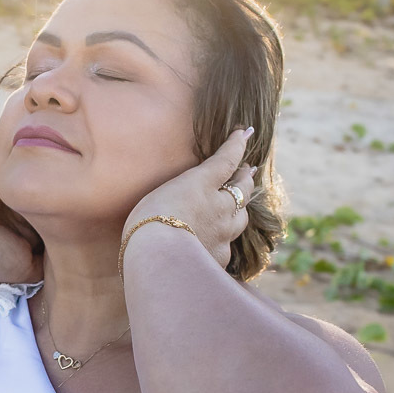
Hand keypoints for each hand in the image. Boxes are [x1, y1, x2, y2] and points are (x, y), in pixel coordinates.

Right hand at [125, 129, 255, 269]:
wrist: (159, 259)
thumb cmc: (144, 224)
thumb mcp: (153, 198)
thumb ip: (171, 196)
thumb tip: (174, 200)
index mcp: (200, 184)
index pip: (225, 160)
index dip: (236, 146)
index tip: (245, 133)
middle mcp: (219, 206)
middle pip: (242, 189)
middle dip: (245, 178)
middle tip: (248, 171)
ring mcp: (223, 233)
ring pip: (240, 219)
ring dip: (240, 210)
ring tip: (238, 207)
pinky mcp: (221, 257)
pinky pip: (227, 247)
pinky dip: (222, 243)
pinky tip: (217, 247)